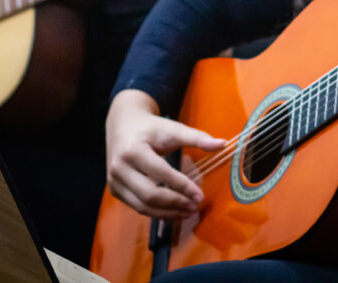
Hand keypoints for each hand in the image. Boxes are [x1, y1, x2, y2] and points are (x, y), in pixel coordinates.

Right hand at [105, 89, 225, 219]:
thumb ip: (198, 138)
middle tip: (195, 206)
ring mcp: (114, 181)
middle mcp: (119, 168)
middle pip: (150, 195)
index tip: (200, 196)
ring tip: (188, 212)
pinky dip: (157, 212)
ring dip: (167, 213)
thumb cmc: (151, 128)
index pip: (161, 173)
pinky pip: (137, 207)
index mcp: (133, 151)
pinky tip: (174, 211)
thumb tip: (223, 144)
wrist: (123, 125)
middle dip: (175, 203)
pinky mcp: (115, 190)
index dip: (182, 186)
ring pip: (142, 206)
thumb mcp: (173, 129)